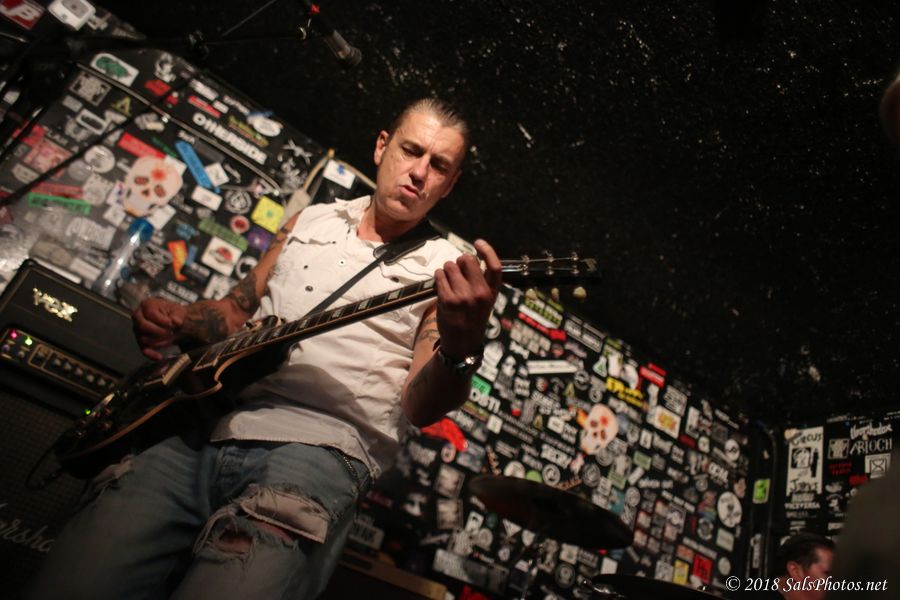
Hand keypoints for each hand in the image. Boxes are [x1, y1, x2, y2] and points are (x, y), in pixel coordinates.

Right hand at [132, 297, 186, 359]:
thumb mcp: (178, 310)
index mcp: (146, 305)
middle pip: (143, 326)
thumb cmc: (173, 313)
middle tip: (170, 332)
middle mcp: (138, 316)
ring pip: (144, 338)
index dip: (162, 320)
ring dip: (159, 340)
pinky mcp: (141, 341)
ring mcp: (137, 330)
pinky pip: (143, 350)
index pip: (150, 314)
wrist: (173, 320)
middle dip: (159, 331)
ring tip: (169, 336)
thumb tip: (176, 321)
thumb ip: (178, 315)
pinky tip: (160, 357)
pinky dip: (151, 355)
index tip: (172, 324)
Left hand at [433, 239, 501, 357]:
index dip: (487, 250)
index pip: (494, 266)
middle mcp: (479, 294)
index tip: (478, 243)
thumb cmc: (472, 318)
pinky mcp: (447, 300)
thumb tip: (467, 258)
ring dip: (447, 269)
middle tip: (458, 269)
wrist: (462, 343)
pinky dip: (439, 276)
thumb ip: (481, 281)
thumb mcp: (485, 301)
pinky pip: (440, 275)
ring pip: (450, 266)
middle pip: (468, 260)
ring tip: (449, 281)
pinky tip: (442, 285)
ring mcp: (463, 297)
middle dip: (460, 260)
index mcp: (491, 293)